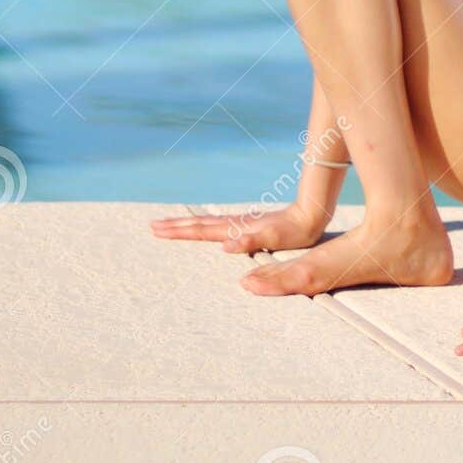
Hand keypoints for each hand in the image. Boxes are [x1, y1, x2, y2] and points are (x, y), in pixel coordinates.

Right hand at [149, 202, 330, 254]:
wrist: (309, 216)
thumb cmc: (293, 232)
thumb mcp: (274, 239)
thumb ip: (250, 241)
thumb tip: (225, 246)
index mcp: (235, 229)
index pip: (201, 230)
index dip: (179, 231)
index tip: (157, 230)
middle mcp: (235, 224)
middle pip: (199, 225)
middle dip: (176, 226)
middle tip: (152, 226)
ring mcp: (241, 223)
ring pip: (207, 223)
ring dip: (187, 224)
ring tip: (170, 224)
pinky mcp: (249, 225)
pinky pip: (219, 225)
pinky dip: (206, 226)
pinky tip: (206, 227)